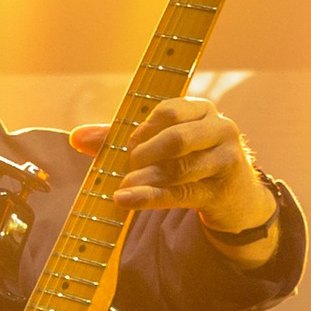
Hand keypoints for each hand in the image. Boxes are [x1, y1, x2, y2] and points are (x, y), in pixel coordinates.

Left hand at [69, 97, 275, 235]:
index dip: (144, 127)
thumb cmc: (190, 160)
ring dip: (145, 178)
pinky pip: (180, 193)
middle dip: (145, 153)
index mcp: (202, 110)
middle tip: (129, 163)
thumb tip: (76, 137)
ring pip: (179, 168)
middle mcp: (220, 129)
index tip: (129, 144)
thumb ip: (120, 138)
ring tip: (125, 185)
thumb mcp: (163, 143)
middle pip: (176, 138)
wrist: (234, 196)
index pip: (169, 110)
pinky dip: (149, 197)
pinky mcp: (221, 190)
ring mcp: (225, 160)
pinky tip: (125, 200)